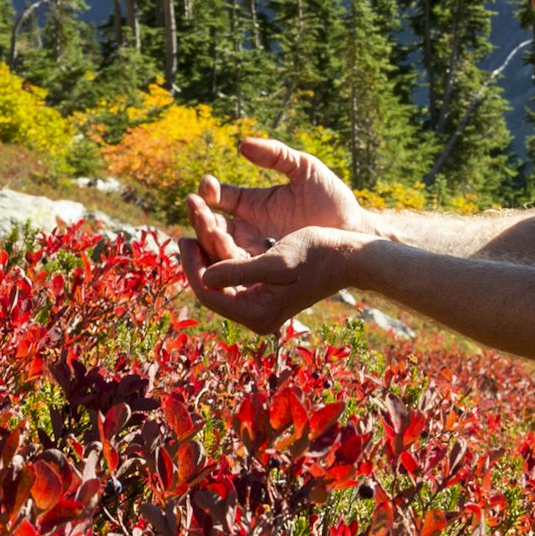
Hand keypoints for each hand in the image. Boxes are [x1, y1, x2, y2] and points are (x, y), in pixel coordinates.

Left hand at [179, 202, 373, 335]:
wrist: (349, 257)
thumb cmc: (318, 256)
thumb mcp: (277, 262)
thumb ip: (238, 271)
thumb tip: (204, 278)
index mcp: (256, 313)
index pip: (209, 294)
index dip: (191, 266)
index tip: (184, 237)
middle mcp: (255, 312)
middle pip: (212, 284)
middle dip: (199, 254)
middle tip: (186, 229)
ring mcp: (259, 300)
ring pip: (221, 274)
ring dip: (210, 248)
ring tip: (199, 222)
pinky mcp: (265, 286)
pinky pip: (234, 269)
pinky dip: (224, 250)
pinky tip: (218, 229)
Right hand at [187, 135, 367, 259]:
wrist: (354, 229)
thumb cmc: (331, 197)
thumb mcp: (304, 168)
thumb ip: (276, 154)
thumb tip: (242, 145)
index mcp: (253, 203)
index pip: (220, 197)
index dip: (210, 192)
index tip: (207, 186)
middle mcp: (249, 226)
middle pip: (213, 224)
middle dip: (201, 216)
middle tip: (195, 207)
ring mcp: (256, 248)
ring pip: (222, 247)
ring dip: (210, 238)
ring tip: (208, 227)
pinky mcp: (266, 267)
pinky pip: (241, 267)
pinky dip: (228, 262)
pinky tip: (221, 254)